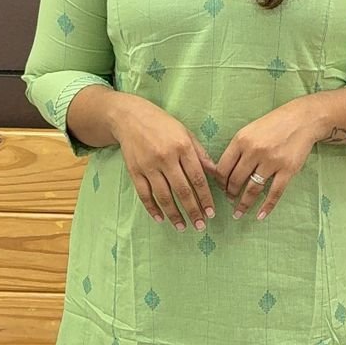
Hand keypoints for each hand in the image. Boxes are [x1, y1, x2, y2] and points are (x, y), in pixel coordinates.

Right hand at [113, 99, 217, 230]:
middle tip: (200, 225)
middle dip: (192, 211)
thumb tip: (215, 174)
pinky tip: (160, 218)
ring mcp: (148, 166)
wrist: (130, 117)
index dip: (205, 197)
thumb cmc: (162, 125)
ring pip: (163, 196)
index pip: (197, 178)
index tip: (211, 212)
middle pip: (182, 190)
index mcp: (182, 147)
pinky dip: (152, 208)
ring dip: (174, 214)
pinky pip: (144, 194)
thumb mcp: (186, 133)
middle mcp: (166, 158)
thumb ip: (200, 154)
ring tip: (182, 227)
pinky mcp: (134, 171)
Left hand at [214, 103, 315, 221]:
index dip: (219, 182)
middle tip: (230, 201)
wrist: (302, 119)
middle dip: (230, 194)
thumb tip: (223, 171)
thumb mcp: (250, 130)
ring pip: (252, 189)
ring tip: (239, 213)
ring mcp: (271, 161)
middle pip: (235, 180)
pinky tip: (260, 215)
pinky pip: (275, 193)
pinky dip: (267, 206)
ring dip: (244, 204)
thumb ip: (237, 148)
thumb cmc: (274, 124)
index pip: (222, 168)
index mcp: (241, 140)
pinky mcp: (287, 170)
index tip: (221, 188)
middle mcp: (254, 151)